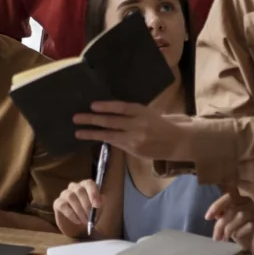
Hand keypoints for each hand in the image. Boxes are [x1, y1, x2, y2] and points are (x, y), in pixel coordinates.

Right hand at [53, 180, 101, 237]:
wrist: (78, 230)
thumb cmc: (89, 216)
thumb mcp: (97, 211)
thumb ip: (100, 204)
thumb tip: (101, 198)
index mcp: (86, 186)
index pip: (89, 183)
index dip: (93, 193)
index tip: (96, 205)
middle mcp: (74, 187)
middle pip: (79, 190)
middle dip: (86, 205)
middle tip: (90, 217)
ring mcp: (64, 194)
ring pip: (71, 197)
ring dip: (79, 211)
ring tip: (84, 221)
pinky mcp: (57, 203)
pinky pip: (63, 205)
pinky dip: (71, 215)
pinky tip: (77, 221)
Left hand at [73, 101, 192, 161]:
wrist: (177, 141)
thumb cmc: (161, 123)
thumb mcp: (148, 112)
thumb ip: (131, 112)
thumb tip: (109, 109)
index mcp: (142, 111)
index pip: (121, 107)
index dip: (106, 106)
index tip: (91, 105)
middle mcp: (138, 124)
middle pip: (111, 121)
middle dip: (91, 119)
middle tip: (76, 117)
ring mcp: (135, 139)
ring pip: (109, 135)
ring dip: (92, 133)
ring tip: (78, 132)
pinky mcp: (134, 150)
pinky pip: (115, 143)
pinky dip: (103, 139)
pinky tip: (92, 137)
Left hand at [206, 192, 253, 254]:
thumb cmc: (243, 233)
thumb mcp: (229, 225)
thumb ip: (223, 217)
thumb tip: (214, 214)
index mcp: (242, 201)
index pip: (229, 196)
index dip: (217, 205)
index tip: (207, 217)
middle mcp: (252, 204)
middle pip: (233, 208)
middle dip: (221, 223)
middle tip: (216, 237)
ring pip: (241, 215)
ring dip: (230, 228)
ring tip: (224, 239)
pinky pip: (251, 225)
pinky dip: (240, 231)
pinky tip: (236, 237)